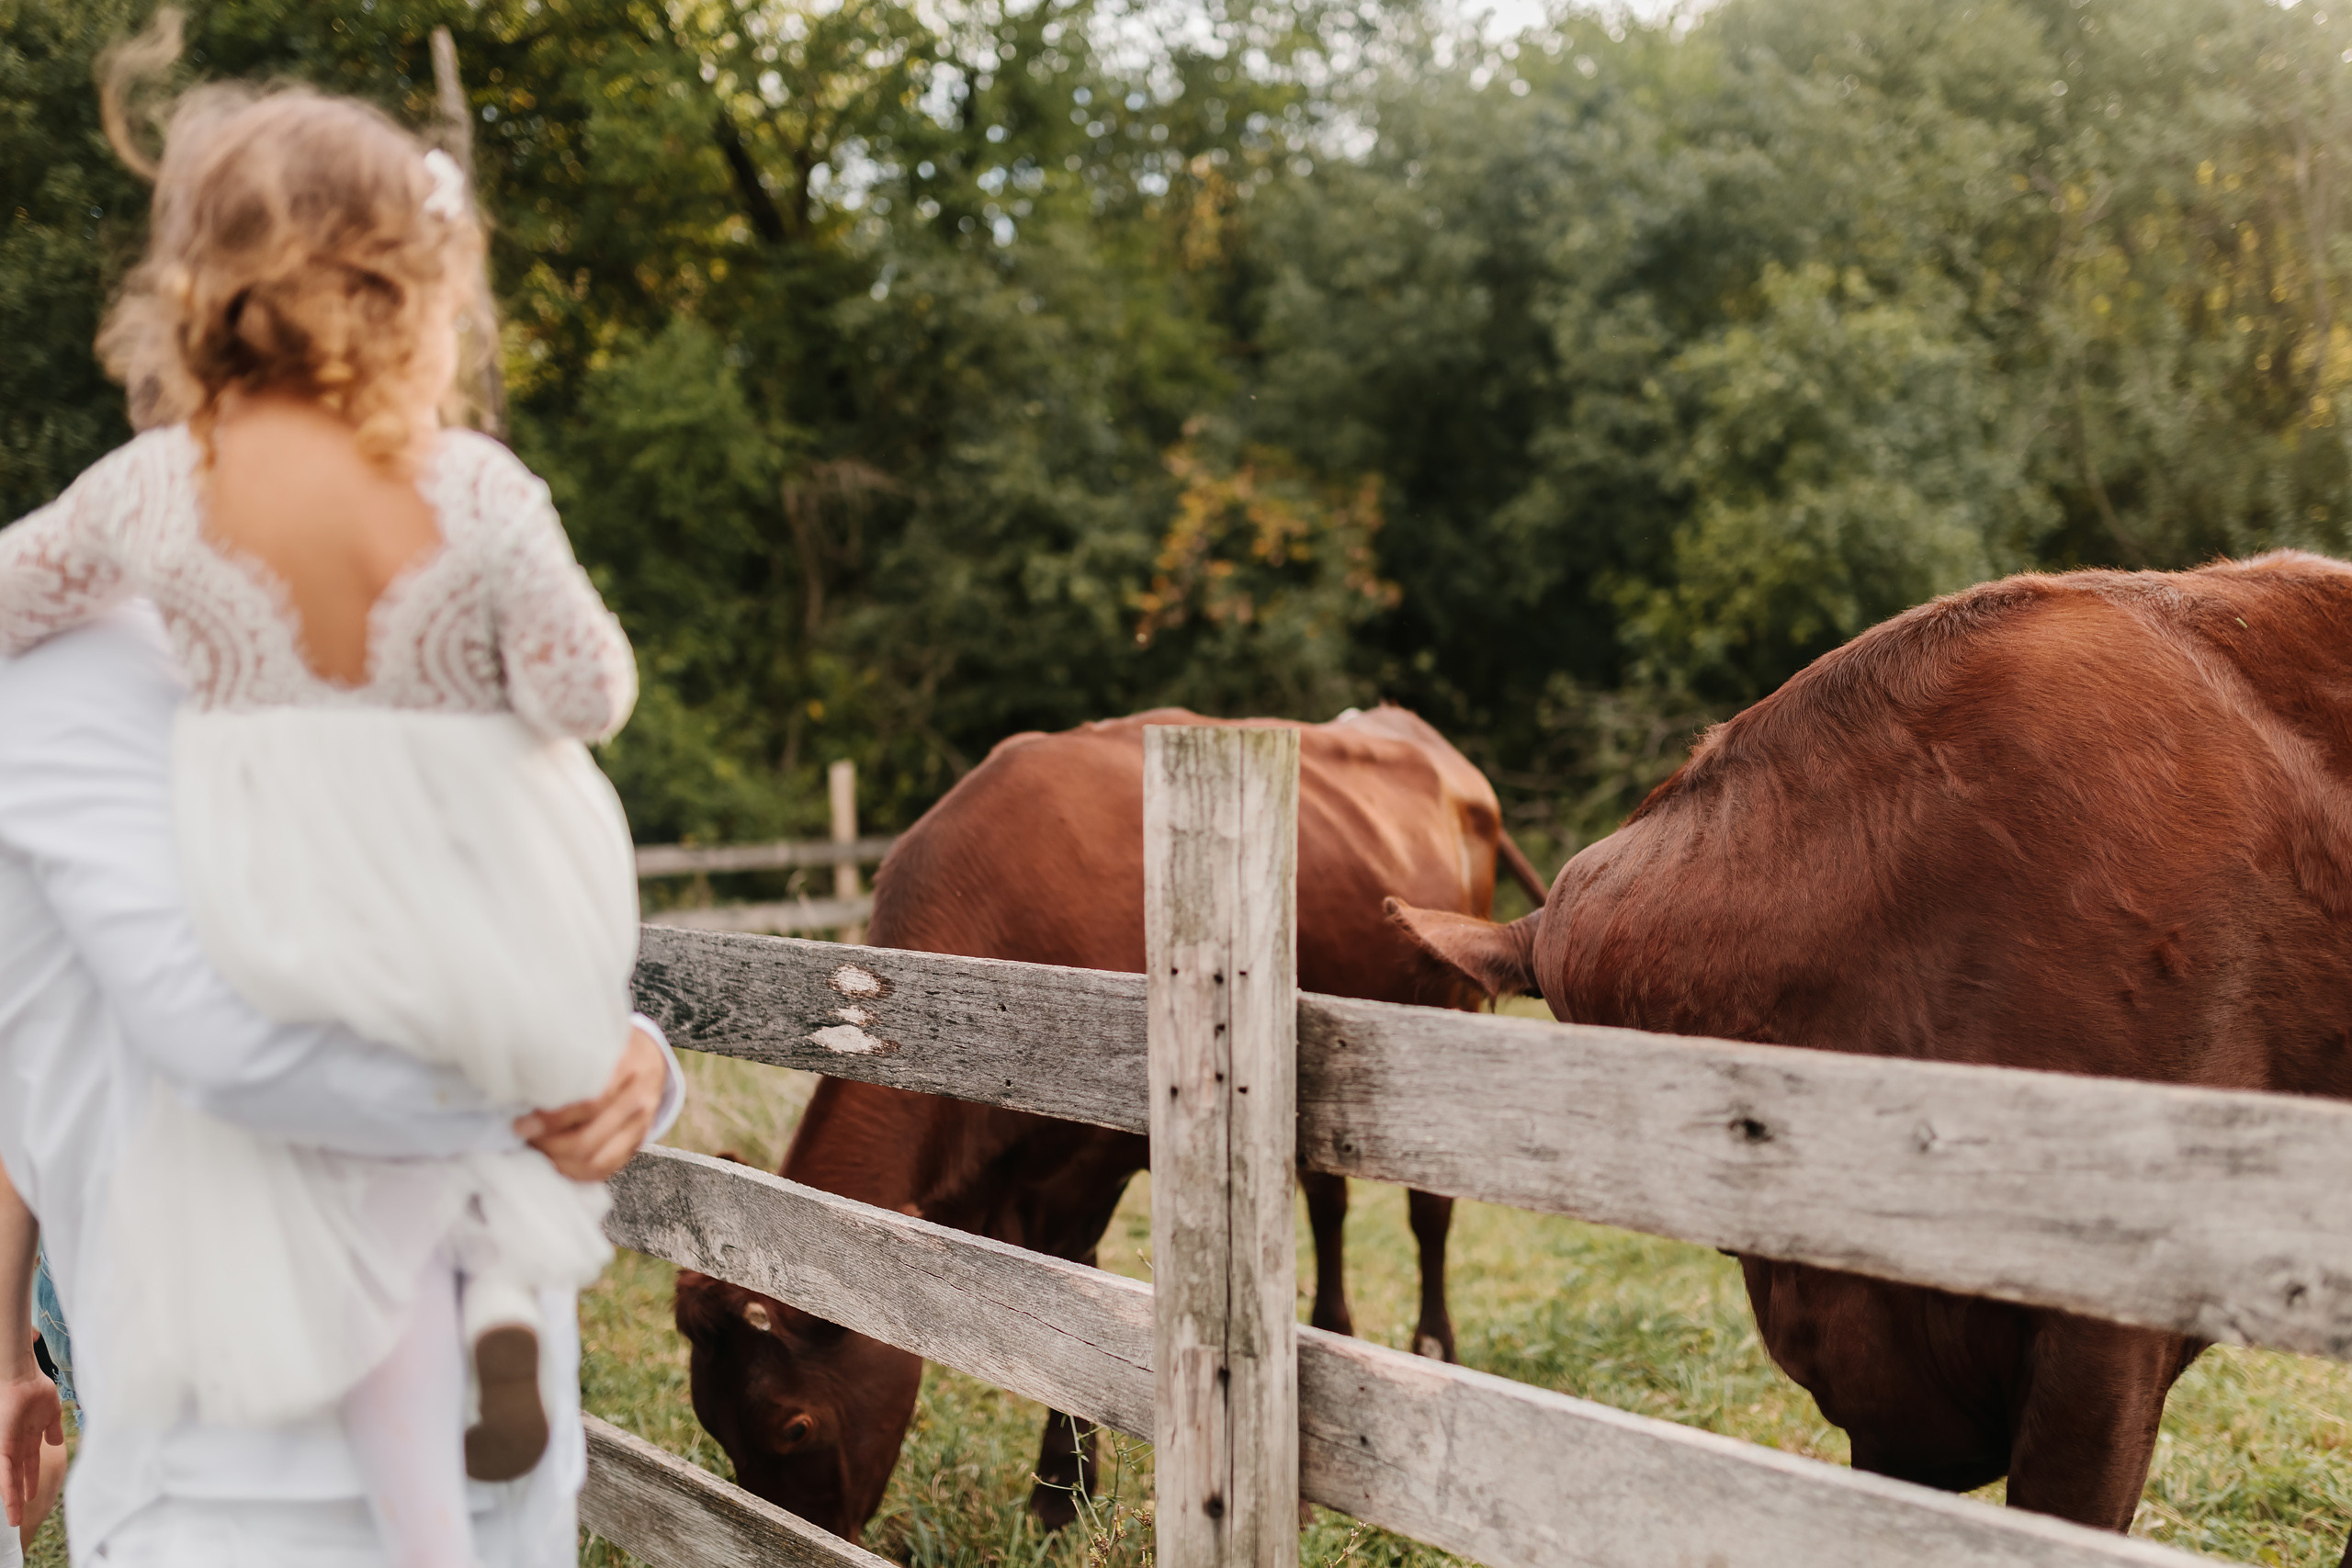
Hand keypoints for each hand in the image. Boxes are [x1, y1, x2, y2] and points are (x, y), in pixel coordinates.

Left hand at [0, 1353, 60, 1529]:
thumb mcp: (51, 1414)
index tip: (33, 1497)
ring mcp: (9, 1448)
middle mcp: (17, 1446)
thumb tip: (55, 1443)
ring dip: (12, 1500)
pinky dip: (8, 1487)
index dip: (31, 1481)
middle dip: (19, 1497)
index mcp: (30, 1439)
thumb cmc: (37, 1391)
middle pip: (18, 1477)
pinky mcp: (3, 1448)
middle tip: (19, 1517)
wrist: (24, 1379)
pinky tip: (10, 1501)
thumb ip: (52, 1430)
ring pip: (9, 1480)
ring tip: (14, 1518)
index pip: (29, 1466)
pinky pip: (5, 1472)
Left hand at [516, 1026, 665, 1180]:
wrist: (652, 1057)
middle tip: (524, 1137)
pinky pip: (607, 1169)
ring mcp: (642, 1125)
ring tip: (537, 1152)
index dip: (550, 1120)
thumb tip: (520, 1084)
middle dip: (548, 1145)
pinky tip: (557, 1163)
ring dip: (560, 1163)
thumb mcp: (596, 1041)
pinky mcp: (638, 1143)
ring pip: (597, 1160)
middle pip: (589, 1138)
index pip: (588, 1104)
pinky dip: (578, 1173)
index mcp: (627, 1068)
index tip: (521, 1123)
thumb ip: (569, 1059)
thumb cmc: (614, 1048)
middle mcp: (638, 1100)